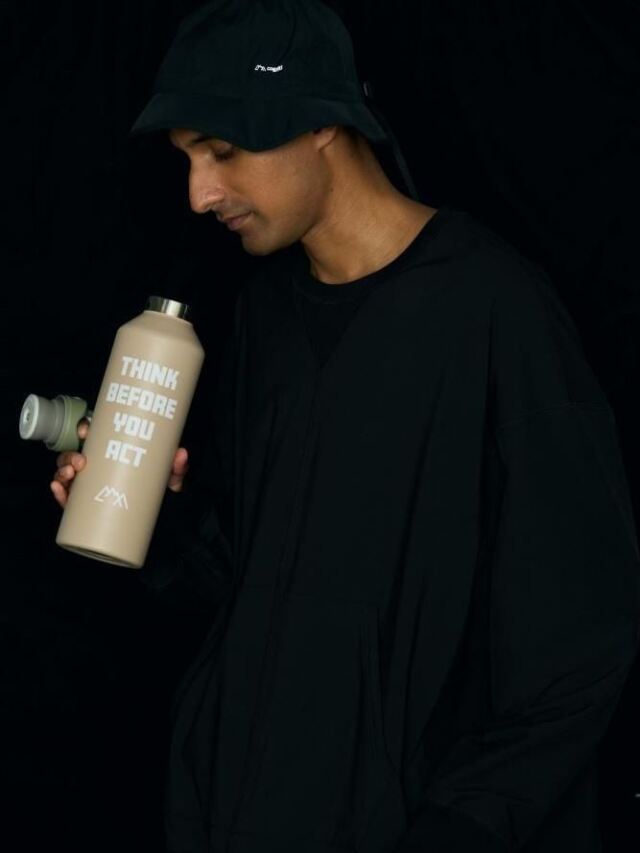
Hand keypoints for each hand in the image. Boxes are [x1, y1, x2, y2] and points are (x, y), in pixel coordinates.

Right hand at [50, 418, 188, 506]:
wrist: (164, 517)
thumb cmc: (161, 489)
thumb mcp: (169, 476)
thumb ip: (176, 467)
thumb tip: (180, 454)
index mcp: (112, 453)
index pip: (93, 436)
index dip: (84, 430)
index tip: (85, 431)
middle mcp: (97, 467)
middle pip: (74, 455)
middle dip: (70, 455)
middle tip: (82, 462)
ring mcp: (90, 486)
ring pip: (66, 474)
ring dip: (61, 471)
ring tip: (69, 475)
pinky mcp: (87, 506)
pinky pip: (67, 499)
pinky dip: (59, 493)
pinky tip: (57, 488)